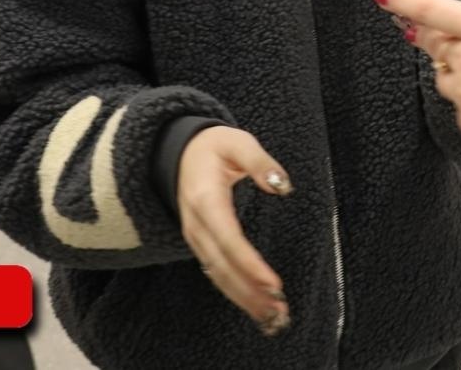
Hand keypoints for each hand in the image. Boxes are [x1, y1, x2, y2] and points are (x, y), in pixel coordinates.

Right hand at [177, 127, 293, 335]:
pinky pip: (216, 273)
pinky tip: (256, 306)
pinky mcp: (201, 245)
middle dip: (249, 291)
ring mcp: (196, 238)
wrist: (178, 153)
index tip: (273, 284)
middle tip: (279, 311)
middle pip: (222, 266)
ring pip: (218, 275)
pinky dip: (236, 292)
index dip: (249, 264)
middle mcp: (196, 224)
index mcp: (205, 199)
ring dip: (244, 299)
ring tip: (273, 317)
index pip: (228, 238)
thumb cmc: (213, 147)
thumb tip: (282, 185)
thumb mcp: (237, 142)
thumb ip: (259, 162)